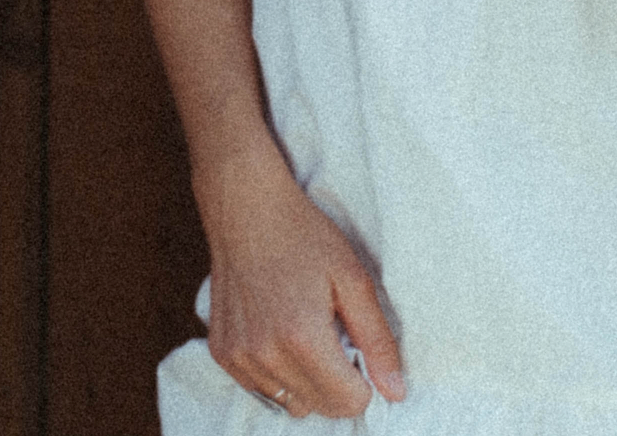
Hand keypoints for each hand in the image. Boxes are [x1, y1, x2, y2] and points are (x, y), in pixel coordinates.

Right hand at [197, 134, 405, 418]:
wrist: (247, 209)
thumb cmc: (304, 236)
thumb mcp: (353, 278)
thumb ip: (376, 340)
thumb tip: (395, 392)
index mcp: (303, 337)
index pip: (348, 402)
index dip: (363, 379)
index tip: (357, 347)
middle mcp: (266, 354)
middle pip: (320, 407)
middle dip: (337, 381)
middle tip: (334, 333)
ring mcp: (239, 356)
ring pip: (290, 402)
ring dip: (307, 380)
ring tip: (307, 331)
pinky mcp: (222, 352)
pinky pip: (261, 388)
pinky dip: (278, 372)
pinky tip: (281, 331)